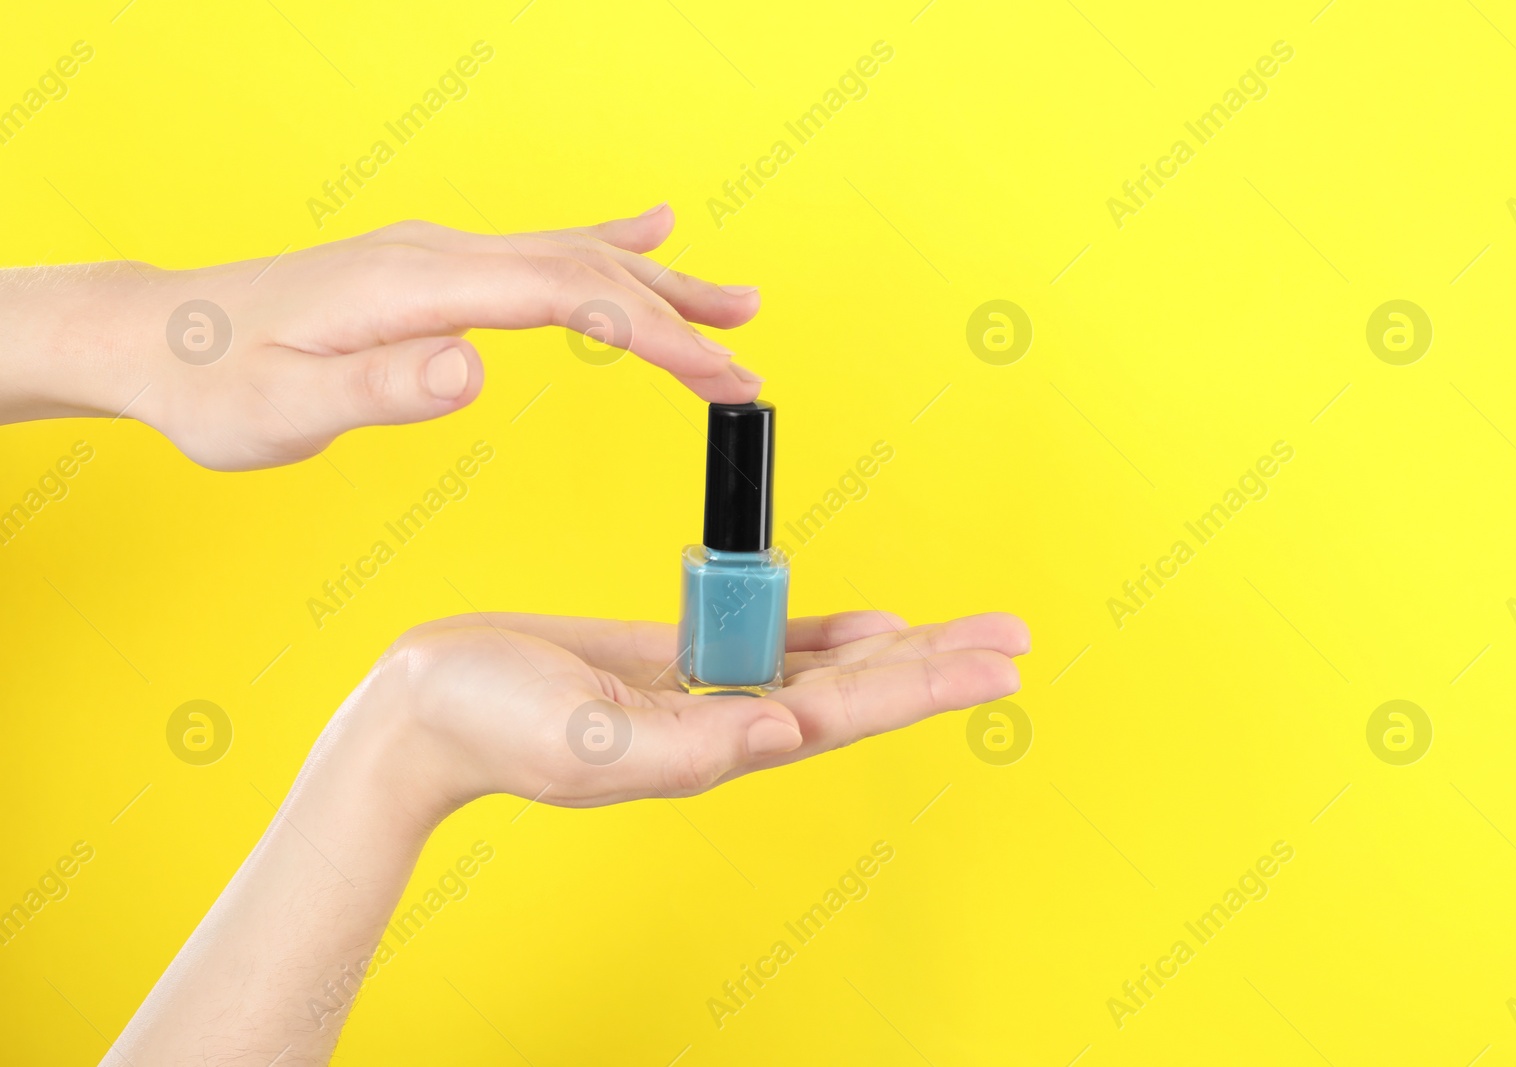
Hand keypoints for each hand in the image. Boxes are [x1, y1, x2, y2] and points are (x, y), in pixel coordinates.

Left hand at [0, 205, 761, 469]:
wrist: (161, 336)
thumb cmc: (216, 384)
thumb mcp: (282, 409)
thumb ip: (379, 388)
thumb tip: (476, 368)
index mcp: (415, 284)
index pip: (563, 295)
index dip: (651, 334)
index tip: (718, 376)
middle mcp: (439, 252)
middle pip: (587, 270)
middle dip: (678, 319)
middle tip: (750, 366)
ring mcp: (440, 252)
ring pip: (576, 255)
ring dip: (662, 283)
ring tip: (738, 305)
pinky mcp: (435, 267)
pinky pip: (541, 249)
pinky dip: (608, 247)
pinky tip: (650, 233)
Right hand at [354, 609, 1029, 817]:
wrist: (424, 707)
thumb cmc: (492, 725)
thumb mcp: (588, 737)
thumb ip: (686, 743)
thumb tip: (782, 731)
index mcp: (716, 745)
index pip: (846, 714)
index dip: (924, 686)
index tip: (998, 664)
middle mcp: (725, 723)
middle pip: (855, 690)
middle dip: (935, 664)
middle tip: (1015, 637)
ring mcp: (702, 691)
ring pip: (821, 666)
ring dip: (894, 649)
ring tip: (963, 632)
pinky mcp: (672, 660)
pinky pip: (766, 643)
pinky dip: (823, 634)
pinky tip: (867, 625)